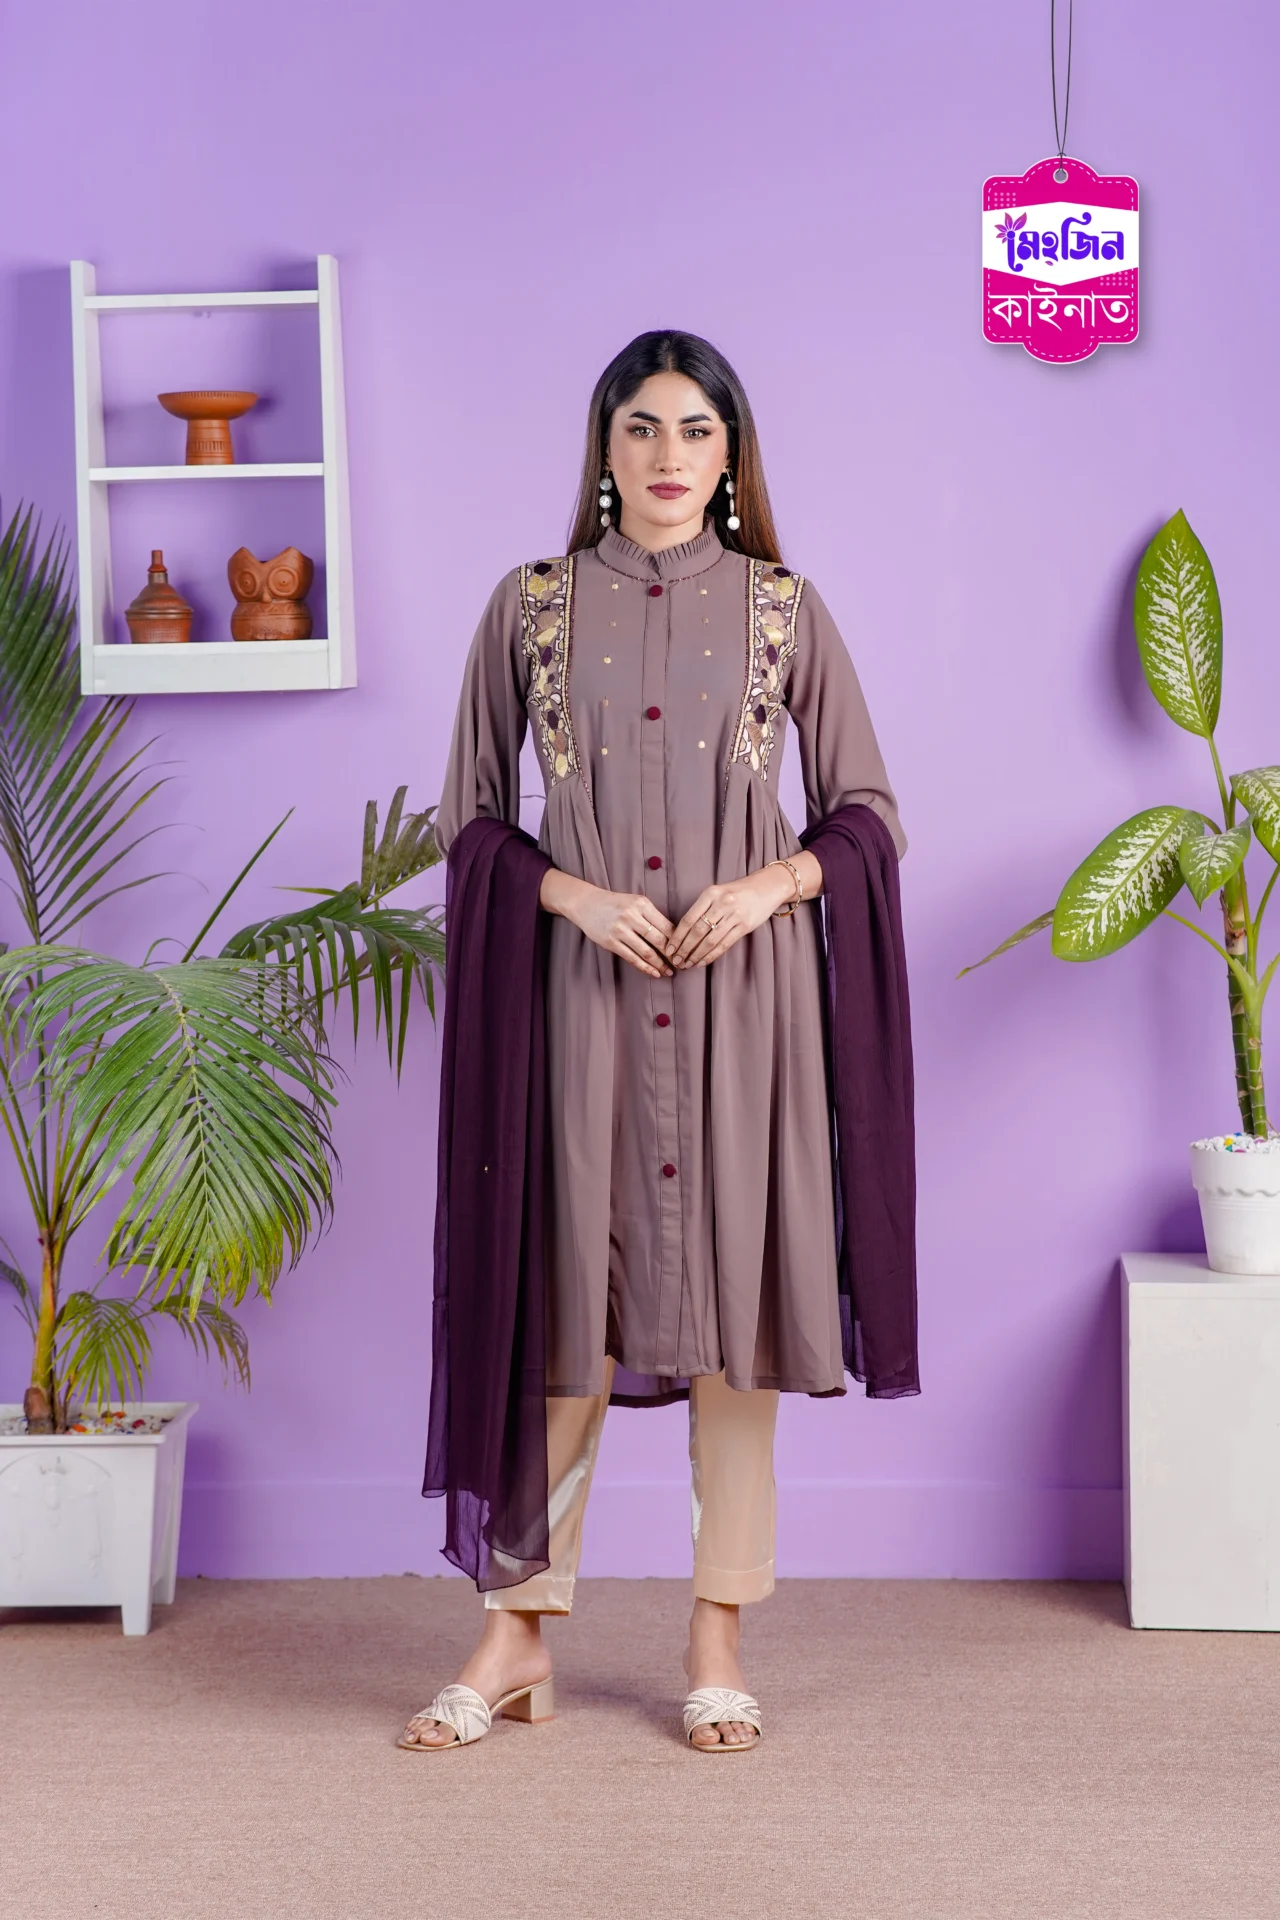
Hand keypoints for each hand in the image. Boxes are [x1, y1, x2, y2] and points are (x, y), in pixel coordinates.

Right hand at [540, 869, 673, 978]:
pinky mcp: (611, 942)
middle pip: (659, 940)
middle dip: (672, 955)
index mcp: (642, 904)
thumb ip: (652, 916)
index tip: (686, 950)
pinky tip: (654, 973)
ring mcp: (620, 930)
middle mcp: (632, 916)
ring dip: (660, 964)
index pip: (666, 925)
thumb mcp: (635, 902)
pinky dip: (645, 967)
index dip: (678, 941)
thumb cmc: (615, 903)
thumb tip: (673, 936)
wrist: (586, 904)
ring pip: (647, 951)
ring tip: (669, 972)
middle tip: (682, 964)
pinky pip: (632, 958)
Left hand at [666, 866, 793, 969]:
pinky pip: (724, 944)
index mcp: (710, 893)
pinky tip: (702, 962)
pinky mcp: (745, 926)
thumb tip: (682, 933)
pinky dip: (711, 955)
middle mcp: (722, 903)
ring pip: (710, 940)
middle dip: (684, 949)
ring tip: (687, 964)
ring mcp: (734, 915)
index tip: (669, 948)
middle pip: (697, 931)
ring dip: (696, 955)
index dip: (677, 936)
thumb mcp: (717, 892)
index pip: (688, 918)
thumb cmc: (737, 892)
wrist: (766, 887)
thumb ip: (702, 908)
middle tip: (675, 960)